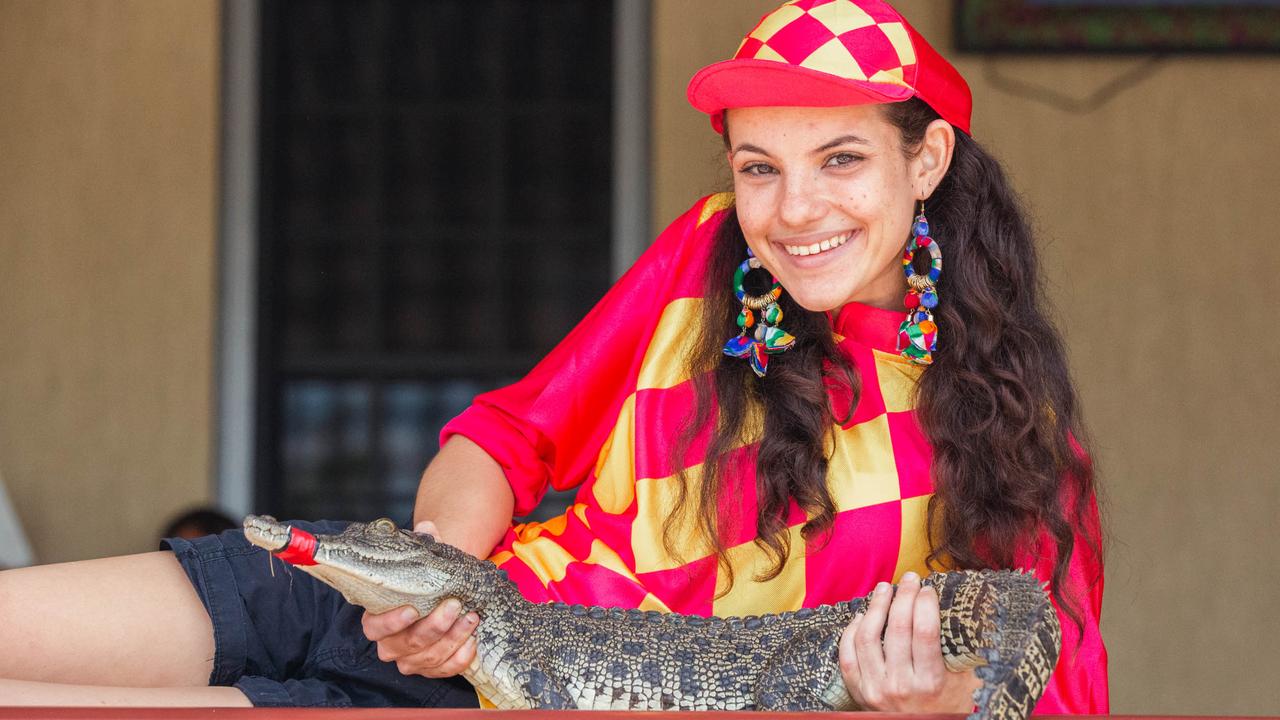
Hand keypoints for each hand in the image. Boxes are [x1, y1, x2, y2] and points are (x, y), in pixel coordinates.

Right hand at [360, 521, 479, 677]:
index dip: (391, 622)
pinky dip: (459, 658)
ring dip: (452, 639)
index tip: (412, 609)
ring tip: (472, 618)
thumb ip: (425, 543)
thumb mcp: (426, 560)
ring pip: (428, 658)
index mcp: (378, 617)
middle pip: (407, 644)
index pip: (375, 627)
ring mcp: (410, 660)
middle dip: (433, 627)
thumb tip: (427, 527)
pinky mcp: (430, 669)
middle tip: (455, 606)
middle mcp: (390, 644)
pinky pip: (444, 671)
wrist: (446, 596)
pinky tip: (473, 641)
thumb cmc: (428, 580)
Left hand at [838, 572, 981, 711]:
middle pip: (897, 629)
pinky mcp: (859, 691)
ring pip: (868, 637)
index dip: (925, 604)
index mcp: (931, 683)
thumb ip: (963, 654)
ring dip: (875, 607)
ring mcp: (876, 689)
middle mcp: (901, 685)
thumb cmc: (946, 707)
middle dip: (904, 596)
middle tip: (909, 579)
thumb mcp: (963, 684)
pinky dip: (851, 631)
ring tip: (884, 589)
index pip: (925, 632)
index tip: (928, 588)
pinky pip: (847, 655)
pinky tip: (862, 616)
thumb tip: (972, 613)